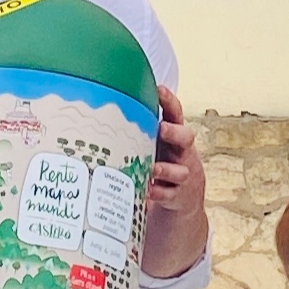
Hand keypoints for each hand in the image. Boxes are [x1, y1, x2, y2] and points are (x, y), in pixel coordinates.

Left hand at [141, 86, 206, 275]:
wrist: (184, 199)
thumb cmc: (163, 163)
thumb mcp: (155, 145)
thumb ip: (139, 131)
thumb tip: (101, 109)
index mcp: (174, 137)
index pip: (176, 115)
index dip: (170, 101)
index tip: (159, 89)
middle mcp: (182, 153)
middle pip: (186, 138)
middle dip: (174, 133)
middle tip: (161, 128)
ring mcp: (183, 174)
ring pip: (181, 170)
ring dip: (166, 169)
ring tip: (153, 169)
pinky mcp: (179, 196)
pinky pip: (170, 195)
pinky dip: (159, 194)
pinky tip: (147, 192)